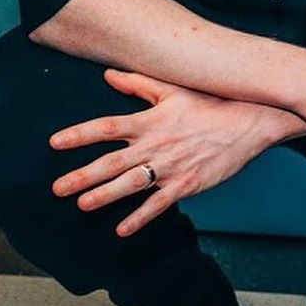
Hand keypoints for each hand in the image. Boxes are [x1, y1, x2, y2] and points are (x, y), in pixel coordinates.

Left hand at [49, 69, 301, 236]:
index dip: (80, 134)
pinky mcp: (187, 184)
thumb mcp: (175, 89)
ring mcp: (172, 166)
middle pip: (112, 162)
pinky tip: (121, 230)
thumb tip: (109, 75)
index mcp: (152, 120)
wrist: (250, 122)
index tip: (55, 143)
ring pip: (131, 184)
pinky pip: (159, 204)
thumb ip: (139, 84)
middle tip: (56, 188)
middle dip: (82, 176)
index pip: (108, 127)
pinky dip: (140, 218)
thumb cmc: (212, 103)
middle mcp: (157, 144)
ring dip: (104, 196)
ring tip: (82, 205)